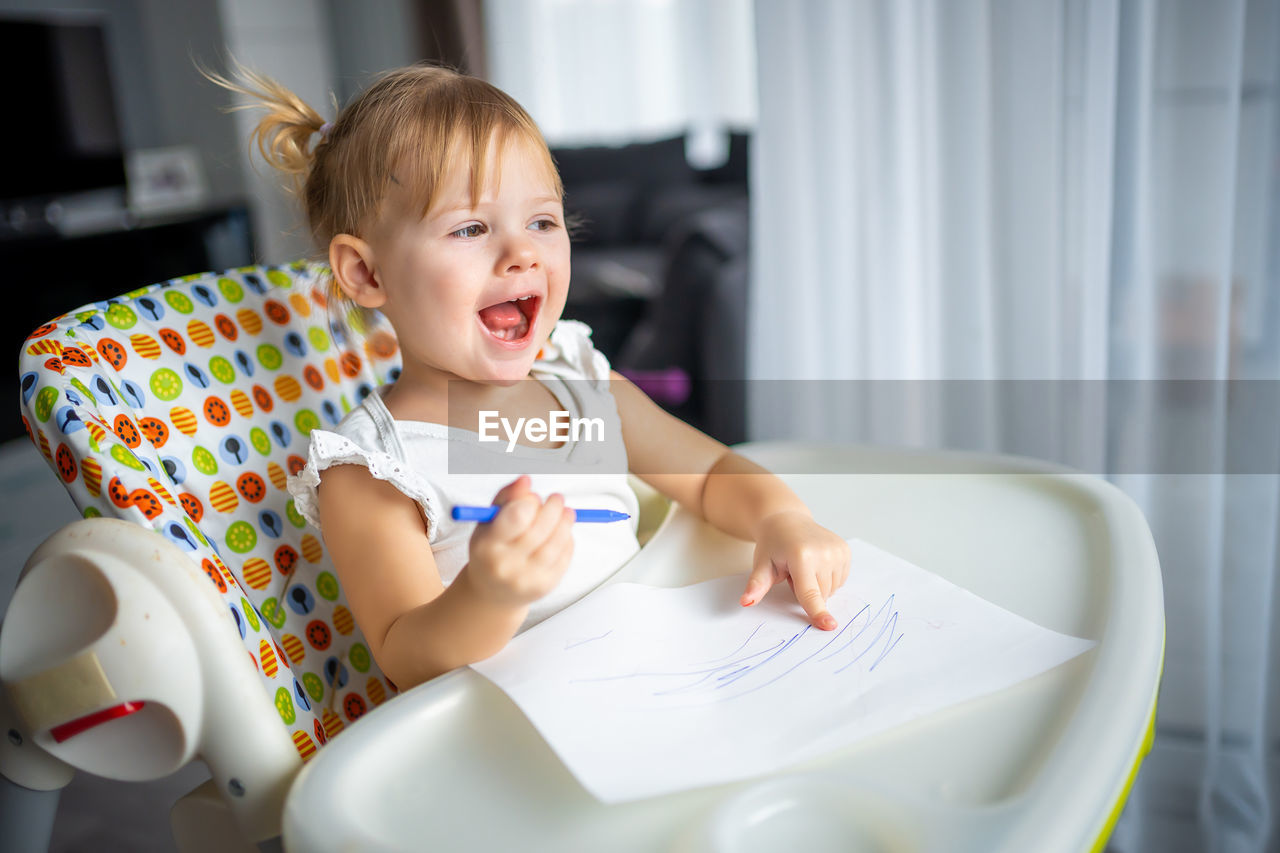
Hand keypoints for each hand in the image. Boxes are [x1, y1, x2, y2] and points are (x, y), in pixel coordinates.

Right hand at [462, 475, 575, 606]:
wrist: (492, 591)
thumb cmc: (491, 549)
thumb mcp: (489, 522)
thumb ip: (507, 497)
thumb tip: (525, 481)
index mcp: (487, 545)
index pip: (516, 518)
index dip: (530, 503)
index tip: (534, 497)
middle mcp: (506, 565)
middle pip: (540, 529)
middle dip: (553, 508)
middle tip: (557, 498)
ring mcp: (527, 579)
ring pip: (556, 543)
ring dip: (565, 522)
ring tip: (567, 512)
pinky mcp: (545, 587)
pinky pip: (564, 557)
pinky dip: (567, 540)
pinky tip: (562, 533)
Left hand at [740, 510, 850, 629]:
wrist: (787, 520)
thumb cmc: (773, 545)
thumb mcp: (762, 565)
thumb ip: (757, 585)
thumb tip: (746, 602)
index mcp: (802, 556)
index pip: (809, 592)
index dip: (818, 611)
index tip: (830, 626)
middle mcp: (823, 552)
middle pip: (821, 595)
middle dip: (806, 592)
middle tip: (793, 573)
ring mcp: (837, 550)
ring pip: (832, 590)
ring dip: (818, 586)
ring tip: (805, 567)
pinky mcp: (845, 550)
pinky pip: (840, 580)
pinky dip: (828, 578)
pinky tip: (817, 564)